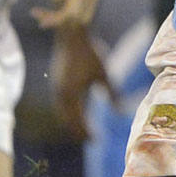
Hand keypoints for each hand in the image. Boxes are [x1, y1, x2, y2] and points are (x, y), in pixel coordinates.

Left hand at [29, 0, 97, 29]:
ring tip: (41, 12)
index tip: (40, 22)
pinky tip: (51, 11)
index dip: (56, 20)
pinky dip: (66, 17)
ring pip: (78, 20)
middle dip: (56, 20)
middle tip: (36, 13)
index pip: (71, 13)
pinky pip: (80, 16)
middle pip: (75, 19)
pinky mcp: (91, 0)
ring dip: (61, 21)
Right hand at [51, 24, 113, 141]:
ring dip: (73, 122)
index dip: (87, 132)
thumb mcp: (104, 74)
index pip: (78, 120)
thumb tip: (120, 111)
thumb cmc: (90, 53)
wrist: (71, 35)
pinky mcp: (56, 82)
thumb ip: (112, 94)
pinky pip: (61, 103)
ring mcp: (55, 88)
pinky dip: (69, 112)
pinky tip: (78, 113)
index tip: (97, 141)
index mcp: (71, 94)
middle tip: (91, 140)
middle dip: (79, 130)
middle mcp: (60, 94)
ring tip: (85, 130)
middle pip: (68, 119)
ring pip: (63, 112)